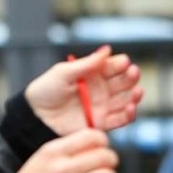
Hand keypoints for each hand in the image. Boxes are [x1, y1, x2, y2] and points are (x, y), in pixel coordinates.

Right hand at [11, 129, 119, 172]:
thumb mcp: (43, 158)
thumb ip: (67, 150)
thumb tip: (96, 146)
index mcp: (53, 151)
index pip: (91, 136)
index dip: (102, 141)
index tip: (101, 147)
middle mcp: (61, 167)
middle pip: (104, 156)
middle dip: (110, 160)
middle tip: (106, 165)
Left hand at [25, 46, 142, 135]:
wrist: (34, 116)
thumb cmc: (46, 90)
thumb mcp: (64, 73)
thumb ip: (86, 64)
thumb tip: (107, 49)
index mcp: (92, 74)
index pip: (112, 67)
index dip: (120, 64)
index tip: (124, 62)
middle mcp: (101, 89)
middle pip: (123, 82)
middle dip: (131, 77)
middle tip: (133, 73)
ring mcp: (102, 106)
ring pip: (125, 100)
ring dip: (134, 95)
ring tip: (138, 91)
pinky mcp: (101, 124)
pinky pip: (119, 120)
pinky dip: (128, 115)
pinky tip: (131, 107)